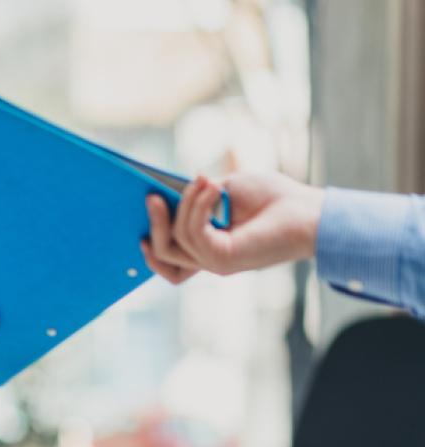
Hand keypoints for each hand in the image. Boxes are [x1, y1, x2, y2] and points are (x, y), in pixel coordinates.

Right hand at [142, 171, 324, 283]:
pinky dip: (199, 207)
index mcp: (209, 247)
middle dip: (154, 222)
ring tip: (204, 180)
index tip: (141, 215)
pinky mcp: (223, 259)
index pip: (170, 260)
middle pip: (163, 251)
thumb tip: (170, 193)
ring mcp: (215, 263)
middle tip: (152, 196)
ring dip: (185, 204)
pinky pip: (194, 234)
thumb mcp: (226, 190)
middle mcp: (208, 260)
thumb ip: (198, 196)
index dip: (150, 243)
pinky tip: (214, 188)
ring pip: (176, 240)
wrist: (308, 212)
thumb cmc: (273, 198)